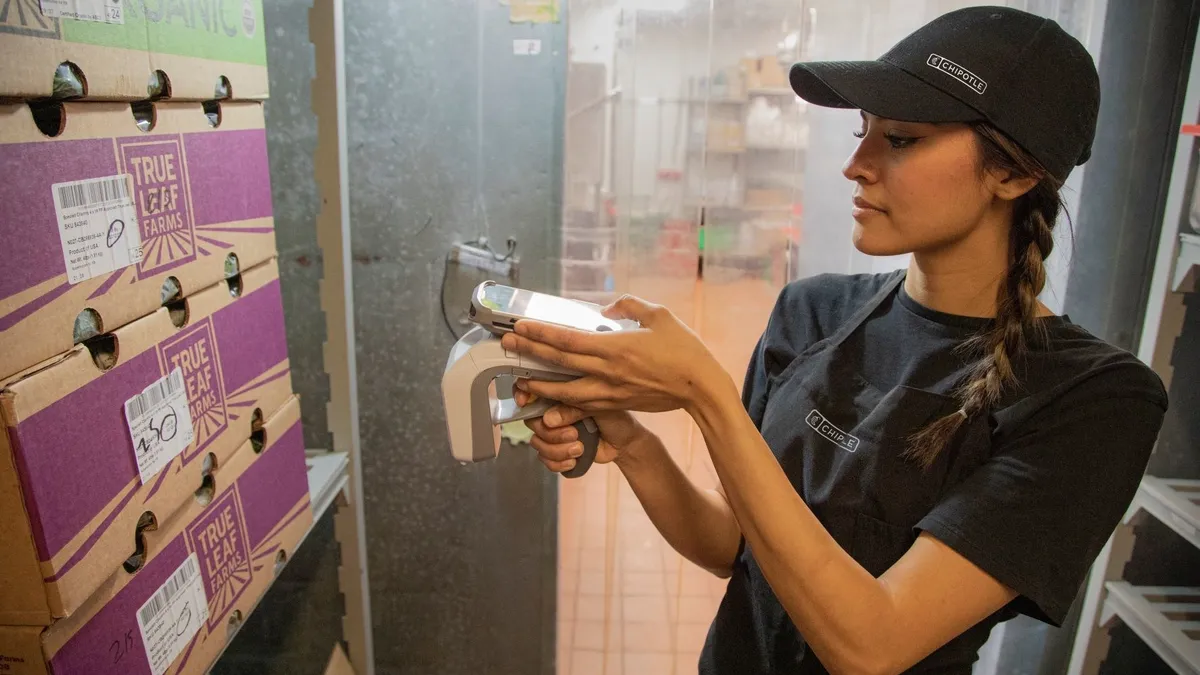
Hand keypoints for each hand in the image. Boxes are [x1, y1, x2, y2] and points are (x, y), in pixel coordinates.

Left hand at [499, 295, 728, 414]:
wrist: (700, 387)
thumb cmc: (684, 349)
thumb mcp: (659, 315)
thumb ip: (629, 306)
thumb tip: (606, 308)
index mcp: (615, 346)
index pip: (568, 339)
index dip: (540, 332)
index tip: (519, 326)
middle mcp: (608, 371)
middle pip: (559, 362)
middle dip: (530, 352)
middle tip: (506, 344)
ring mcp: (611, 392)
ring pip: (565, 391)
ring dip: (540, 385)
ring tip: (520, 379)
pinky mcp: (617, 404)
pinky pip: (584, 407)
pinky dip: (564, 407)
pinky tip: (549, 407)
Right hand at [513, 388, 647, 472]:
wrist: (627, 444)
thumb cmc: (617, 419)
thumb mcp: (598, 408)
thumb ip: (574, 409)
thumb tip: (549, 419)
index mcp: (562, 395)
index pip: (534, 390)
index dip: (523, 395)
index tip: (524, 402)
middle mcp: (554, 412)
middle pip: (532, 422)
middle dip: (552, 433)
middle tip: (574, 434)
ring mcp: (555, 433)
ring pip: (537, 443)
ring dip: (557, 450)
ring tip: (579, 449)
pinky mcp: (558, 451)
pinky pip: (545, 460)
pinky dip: (558, 463)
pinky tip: (574, 460)